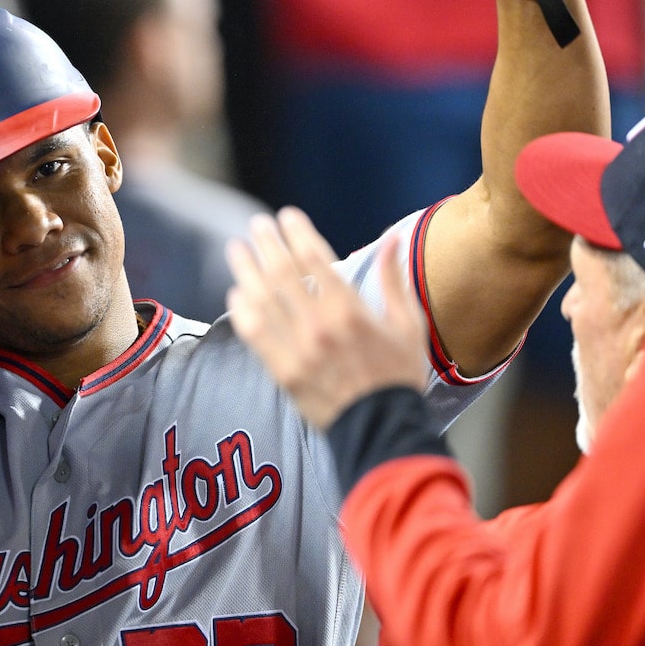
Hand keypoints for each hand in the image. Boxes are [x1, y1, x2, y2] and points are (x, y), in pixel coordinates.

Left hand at [225, 207, 428, 428]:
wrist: (381, 428)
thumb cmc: (398, 375)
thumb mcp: (408, 325)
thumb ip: (394, 281)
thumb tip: (391, 239)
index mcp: (350, 311)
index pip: (314, 259)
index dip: (297, 233)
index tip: (287, 216)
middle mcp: (319, 326)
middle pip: (282, 273)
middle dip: (267, 243)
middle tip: (257, 225)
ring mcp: (297, 350)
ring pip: (262, 300)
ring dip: (246, 270)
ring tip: (236, 249)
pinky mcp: (282, 372)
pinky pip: (254, 335)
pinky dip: (242, 310)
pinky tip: (236, 293)